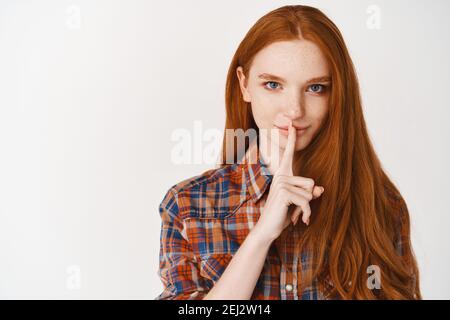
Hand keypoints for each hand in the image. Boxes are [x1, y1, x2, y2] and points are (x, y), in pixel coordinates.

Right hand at [254, 120, 324, 241]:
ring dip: (306, 207)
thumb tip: (320, 190)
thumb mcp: (299, 203)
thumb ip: (309, 194)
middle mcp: (281, 176)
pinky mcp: (284, 192)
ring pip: (309, 192)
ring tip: (295, 214)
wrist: (268, 229)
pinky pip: (306, 201)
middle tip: (296, 209)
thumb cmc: (282, 215)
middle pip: (311, 182)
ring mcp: (281, 183)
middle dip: (308, 199)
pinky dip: (306, 213)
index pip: (288, 154)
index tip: (291, 124)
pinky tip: (300, 220)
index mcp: (283, 175)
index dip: (291, 139)